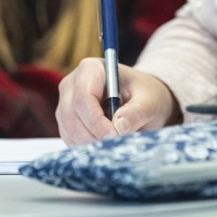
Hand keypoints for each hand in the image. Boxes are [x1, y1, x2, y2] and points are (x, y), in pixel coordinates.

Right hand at [56, 57, 180, 145]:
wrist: (143, 101)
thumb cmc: (145, 95)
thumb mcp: (149, 101)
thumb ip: (137, 112)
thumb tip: (120, 125)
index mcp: (91, 69)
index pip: (83, 97)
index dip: (96, 120)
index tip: (115, 136)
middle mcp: (73, 84)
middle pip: (71, 115)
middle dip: (93, 136)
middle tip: (116, 146)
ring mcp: (67, 103)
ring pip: (69, 131)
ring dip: (90, 144)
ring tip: (115, 144)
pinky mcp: (67, 122)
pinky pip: (70, 140)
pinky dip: (86, 147)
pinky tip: (106, 144)